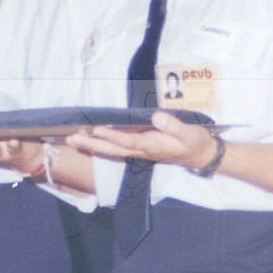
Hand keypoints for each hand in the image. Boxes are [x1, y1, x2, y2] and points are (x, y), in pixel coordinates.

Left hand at [68, 110, 217, 167]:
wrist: (200, 155)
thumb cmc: (195, 142)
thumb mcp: (189, 134)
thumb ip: (174, 126)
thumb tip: (156, 116)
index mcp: (152, 145)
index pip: (128, 141)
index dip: (112, 136)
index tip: (96, 129)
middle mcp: (141, 150)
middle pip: (112, 149)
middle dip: (92, 144)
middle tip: (71, 138)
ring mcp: (139, 150)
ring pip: (112, 150)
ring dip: (92, 145)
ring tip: (73, 138)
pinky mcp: (140, 148)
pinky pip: (116, 148)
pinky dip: (102, 144)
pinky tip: (90, 140)